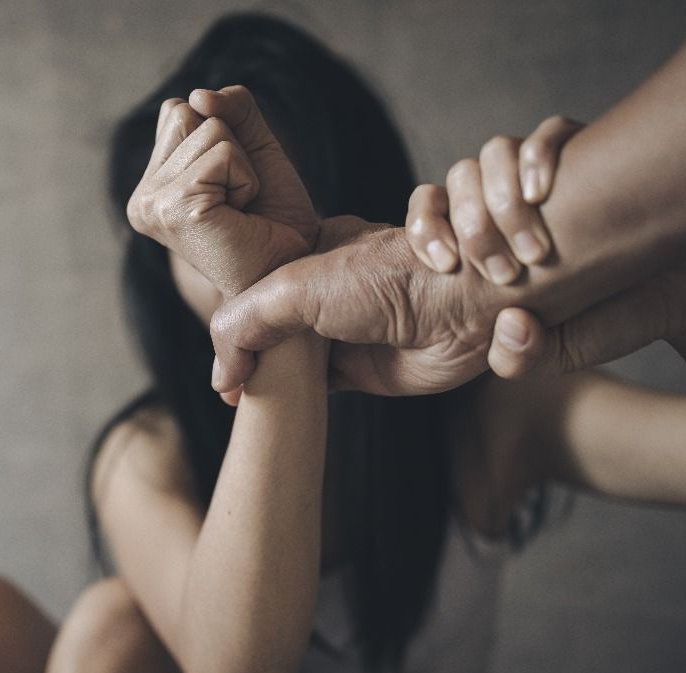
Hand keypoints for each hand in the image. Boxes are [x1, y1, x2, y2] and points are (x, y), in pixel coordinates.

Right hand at [126, 86, 318, 296]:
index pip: (177, 110)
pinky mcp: (174, 210)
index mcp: (150, 185)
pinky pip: (223, 153)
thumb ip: (233, 109)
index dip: (222, 137)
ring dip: (241, 165)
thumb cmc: (273, 219)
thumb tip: (198, 95)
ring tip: (239, 209)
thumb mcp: (255, 148)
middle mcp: (142, 198)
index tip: (230, 186)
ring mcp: (152, 205)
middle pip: (187, 112)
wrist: (292, 269)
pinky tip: (240, 216)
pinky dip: (247, 178)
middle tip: (237, 199)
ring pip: (208, 128)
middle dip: (230, 147)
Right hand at [210, 216, 498, 395]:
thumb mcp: (295, 288)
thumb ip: (244, 322)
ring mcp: (345, 331)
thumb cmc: (389, 280)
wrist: (464, 308)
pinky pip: (321, 390)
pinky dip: (303, 401)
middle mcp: (325, 290)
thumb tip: (222, 377)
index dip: (231, 327)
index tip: (220, 368)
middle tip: (235, 391)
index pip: (252, 290)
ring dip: (274, 384)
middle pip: (268, 328)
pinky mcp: (368, 371)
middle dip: (249, 359)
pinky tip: (291, 407)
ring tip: (256, 401)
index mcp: (308, 253)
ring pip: (290, 363)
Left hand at [401, 115, 685, 383]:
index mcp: (486, 240)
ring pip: (493, 153)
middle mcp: (508, 200)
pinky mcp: (587, 153)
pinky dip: (538, 157)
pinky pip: (549, 132)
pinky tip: (544, 192)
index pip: (429, 211)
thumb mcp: (562, 347)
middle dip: (469, 224)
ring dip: (500, 197)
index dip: (424, 228)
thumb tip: (506, 328)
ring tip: (533, 249)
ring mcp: (545, 174)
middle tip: (499, 272)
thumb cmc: (616, 314)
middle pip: (457, 179)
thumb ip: (520, 356)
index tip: (442, 264)